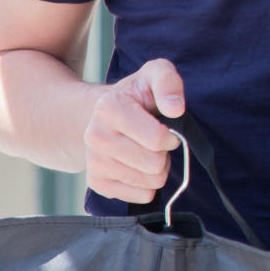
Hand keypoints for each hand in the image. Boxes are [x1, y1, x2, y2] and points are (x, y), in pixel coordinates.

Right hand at [83, 58, 184, 202]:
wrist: (106, 115)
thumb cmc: (138, 94)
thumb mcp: (155, 73)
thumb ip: (168, 82)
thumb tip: (175, 108)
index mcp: (108, 108)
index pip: (157, 140)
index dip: (171, 135)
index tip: (165, 125)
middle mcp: (95, 137)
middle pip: (154, 165)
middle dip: (164, 153)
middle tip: (156, 140)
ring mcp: (93, 162)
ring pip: (150, 183)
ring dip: (157, 169)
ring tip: (147, 150)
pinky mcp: (97, 183)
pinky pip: (141, 197)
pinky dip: (147, 184)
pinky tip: (139, 165)